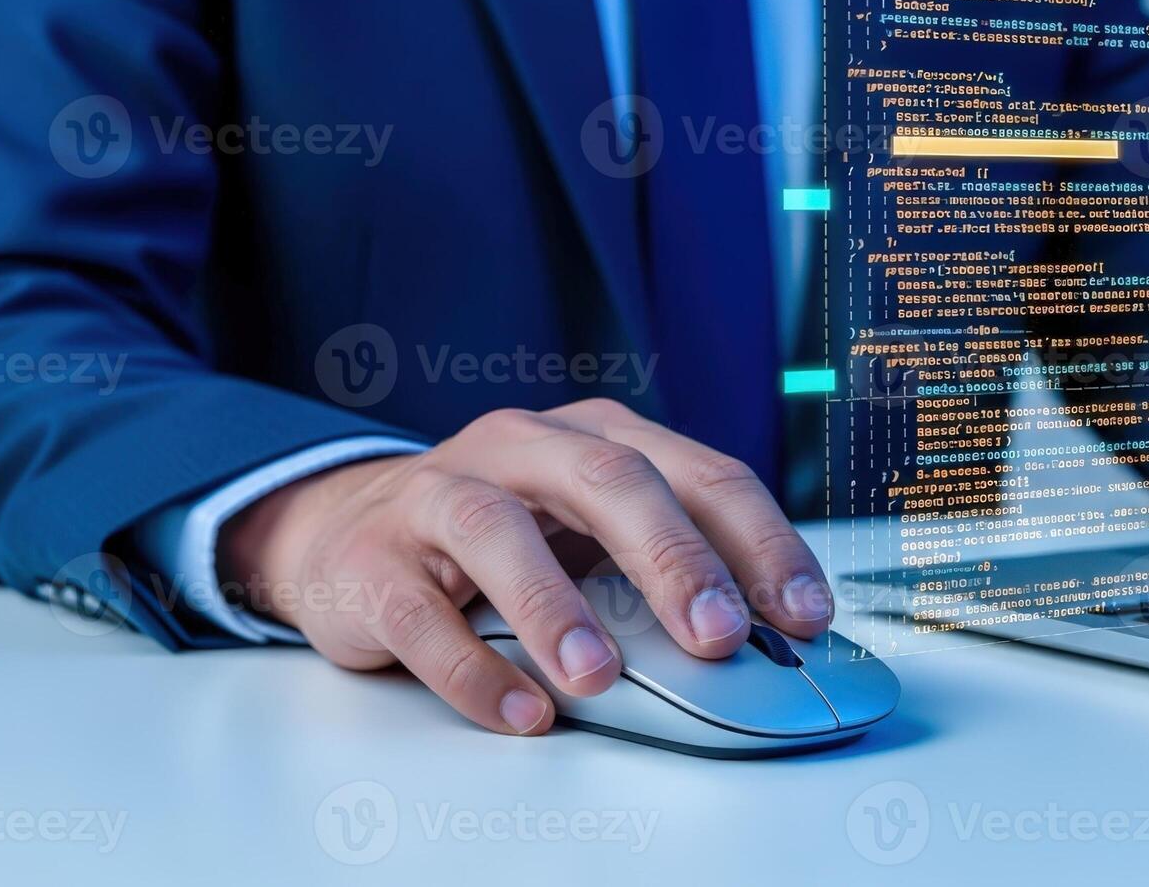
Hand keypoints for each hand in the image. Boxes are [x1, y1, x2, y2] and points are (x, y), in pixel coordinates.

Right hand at [219, 399, 833, 735]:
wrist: (344, 530)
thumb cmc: (499, 535)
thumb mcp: (588, 528)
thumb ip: (663, 565)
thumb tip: (766, 640)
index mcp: (597, 437)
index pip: (700, 473)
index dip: (761, 541)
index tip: (804, 612)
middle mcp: (523, 448)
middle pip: (610, 482)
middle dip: (673, 558)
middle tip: (720, 635)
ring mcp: (438, 495)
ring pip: (498, 532)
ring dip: (556, 607)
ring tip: (599, 677)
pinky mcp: (373, 561)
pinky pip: (422, 615)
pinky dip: (473, 670)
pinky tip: (522, 712)